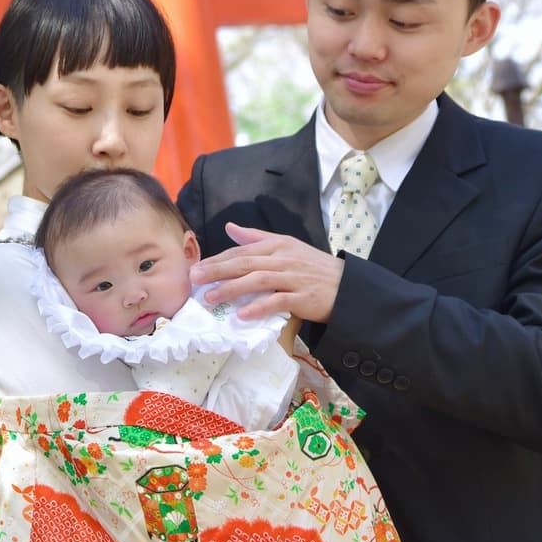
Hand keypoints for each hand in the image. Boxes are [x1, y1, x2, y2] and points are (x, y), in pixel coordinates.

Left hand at [188, 222, 343, 323]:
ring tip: (211, 298)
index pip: (242, 251)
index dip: (218, 259)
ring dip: (232, 289)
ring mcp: (293, 278)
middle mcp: (283, 258)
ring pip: (257, 281)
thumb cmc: (313, 267)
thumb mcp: (286, 246)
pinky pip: (277, 302)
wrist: (346, 286)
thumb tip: (230, 227)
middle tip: (195, 279)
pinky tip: (242, 315)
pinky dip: (259, 308)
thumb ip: (256, 238)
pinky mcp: (302, 297)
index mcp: (277, 245)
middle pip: (245, 263)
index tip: (197, 267)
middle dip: (217, 270)